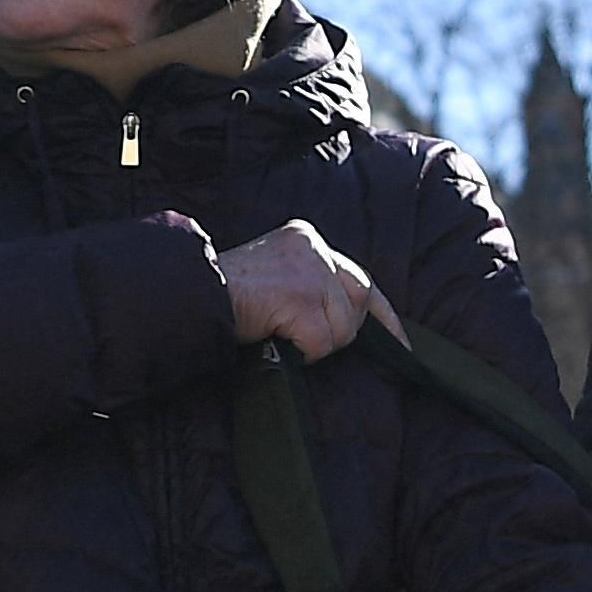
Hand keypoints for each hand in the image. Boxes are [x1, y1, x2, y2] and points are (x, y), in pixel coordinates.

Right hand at [215, 220, 399, 359]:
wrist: (190, 296)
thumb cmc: (225, 296)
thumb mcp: (274, 276)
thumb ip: (309, 285)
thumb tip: (345, 320)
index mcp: (304, 239)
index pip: (358, 276)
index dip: (382, 313)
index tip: (400, 342)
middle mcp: (312, 248)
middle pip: (359, 299)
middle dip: (347, 329)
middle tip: (315, 341)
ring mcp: (308, 272)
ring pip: (341, 327)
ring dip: (315, 343)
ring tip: (278, 332)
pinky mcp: (300, 299)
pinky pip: (320, 343)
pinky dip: (301, 352)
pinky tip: (274, 338)